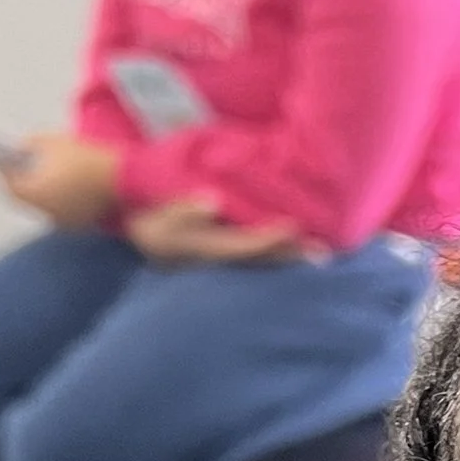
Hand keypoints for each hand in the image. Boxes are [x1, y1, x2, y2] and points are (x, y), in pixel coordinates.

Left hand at [2, 132, 120, 227]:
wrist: (124, 178)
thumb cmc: (86, 158)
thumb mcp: (51, 142)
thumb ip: (29, 146)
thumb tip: (20, 151)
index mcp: (34, 194)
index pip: (8, 186)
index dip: (1, 171)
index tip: (0, 159)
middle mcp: (45, 212)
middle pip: (25, 198)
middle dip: (21, 181)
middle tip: (20, 165)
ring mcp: (64, 221)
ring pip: (44, 206)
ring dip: (40, 191)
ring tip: (43, 174)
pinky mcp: (82, 224)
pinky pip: (62, 211)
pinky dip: (58, 199)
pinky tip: (64, 186)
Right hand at [125, 194, 310, 266]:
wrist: (136, 225)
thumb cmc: (147, 217)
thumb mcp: (157, 216)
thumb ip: (184, 209)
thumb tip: (212, 201)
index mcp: (204, 250)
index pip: (243, 246)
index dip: (269, 239)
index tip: (293, 227)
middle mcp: (217, 259)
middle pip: (260, 258)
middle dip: (290, 255)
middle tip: (323, 254)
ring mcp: (220, 258)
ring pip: (260, 259)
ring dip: (288, 256)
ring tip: (320, 254)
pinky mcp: (221, 252)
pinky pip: (254, 253)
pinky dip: (276, 250)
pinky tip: (296, 246)